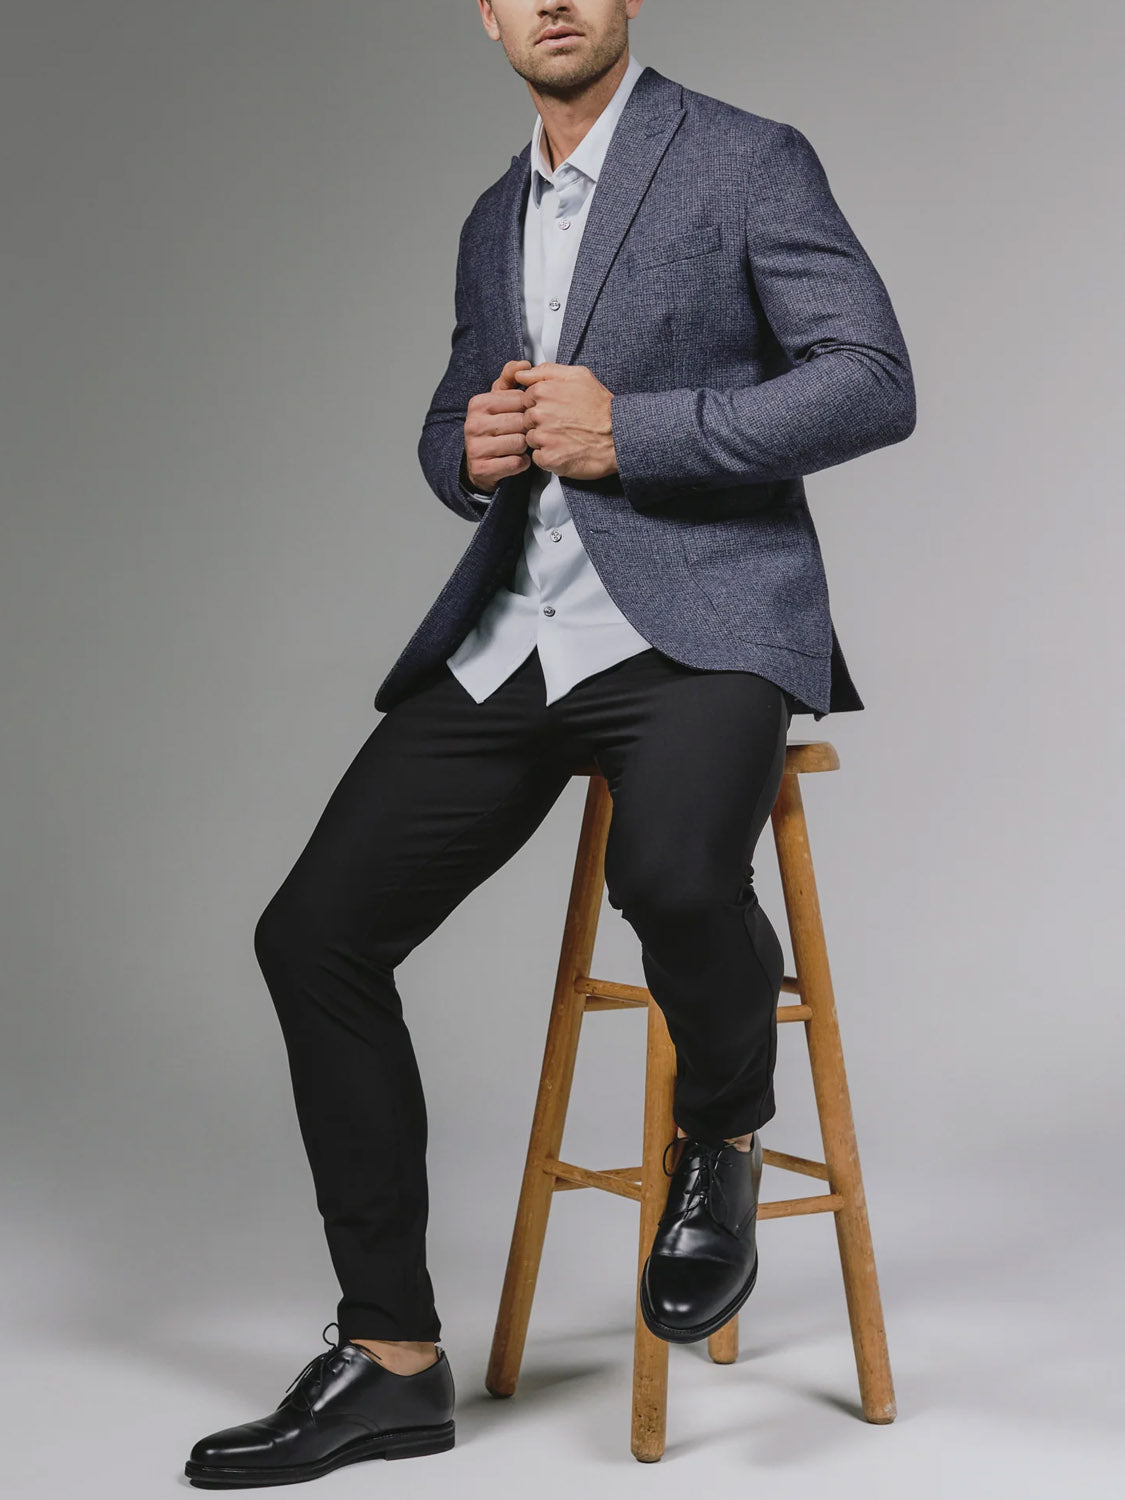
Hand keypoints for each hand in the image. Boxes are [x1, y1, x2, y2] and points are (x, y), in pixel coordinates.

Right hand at [463, 360, 533, 491]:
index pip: (519, 400)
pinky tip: (516, 460)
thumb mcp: (499, 401)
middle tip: (524, 433)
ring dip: (525, 447)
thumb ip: (511, 379)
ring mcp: (476, 447)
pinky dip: (522, 463)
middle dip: (528, 429)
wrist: (478, 464)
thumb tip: (524, 364)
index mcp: (479, 403)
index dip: (529, 409)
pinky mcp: (482, 468)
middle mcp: (474, 424)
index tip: (525, 415)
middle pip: (521, 422)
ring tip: (519, 446)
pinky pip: (516, 463)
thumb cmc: (494, 429)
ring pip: (520, 443)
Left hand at [513, 363, 617, 480]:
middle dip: (541, 422)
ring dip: (544, 440)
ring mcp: (543, 437)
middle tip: (563, 423)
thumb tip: (522, 373)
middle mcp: (539, 413)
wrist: (618, 436)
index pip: (526, 398)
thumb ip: (546, 371)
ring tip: (565, 436)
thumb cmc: (601, 407)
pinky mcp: (548, 458)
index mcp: (543, 391)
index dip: (540, 404)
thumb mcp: (579, 376)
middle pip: (526, 419)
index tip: (556, 408)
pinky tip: (564, 449)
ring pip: (531, 438)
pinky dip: (549, 456)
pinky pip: (538, 457)